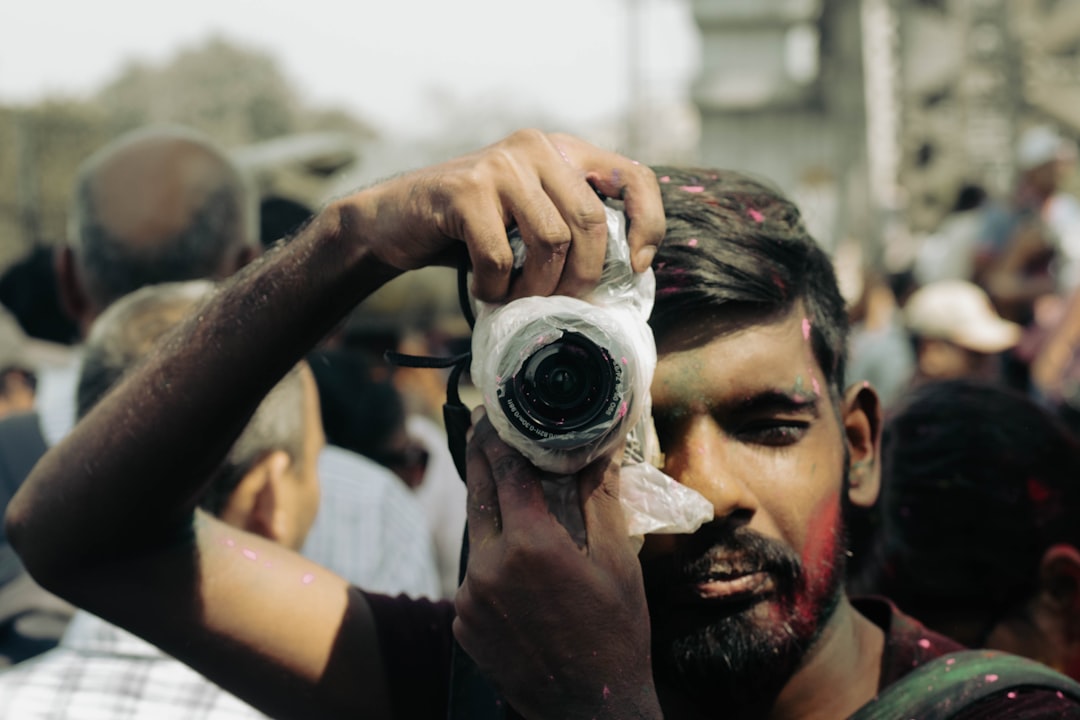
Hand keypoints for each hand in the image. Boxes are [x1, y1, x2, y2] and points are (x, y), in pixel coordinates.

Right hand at [340, 129, 663, 302]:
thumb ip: (574, 228)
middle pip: (590, 221)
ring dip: (536, 287)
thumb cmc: (472, 232)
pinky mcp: (466, 189)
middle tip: (561, 303)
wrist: (395, 221)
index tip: (638, 267)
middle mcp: (536, 148)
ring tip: (516, 297)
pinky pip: (500, 255)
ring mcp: (500, 164)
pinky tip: (484, 290)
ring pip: (550, 240)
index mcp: (564, 152)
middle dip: (582, 277)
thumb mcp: (532, 221)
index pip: (634, 177)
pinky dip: (495, 287)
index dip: (648, 224)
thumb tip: (633, 274)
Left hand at [453, 408, 661, 719]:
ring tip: (514, 498)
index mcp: (530, 545)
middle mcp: (489, 567)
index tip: (498, 414)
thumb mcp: (618, 562)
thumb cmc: (615, 634)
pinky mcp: (464, 623)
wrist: (590, 709)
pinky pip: (474, 576)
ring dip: (492, 513)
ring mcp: (470, 598)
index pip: (505, 471)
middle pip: (478, 494)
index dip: (501, 437)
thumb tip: (599, 450)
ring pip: (477, 537)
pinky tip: (518, 564)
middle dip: (482, 460)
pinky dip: (492, 559)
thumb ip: (599, 500)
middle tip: (486, 432)